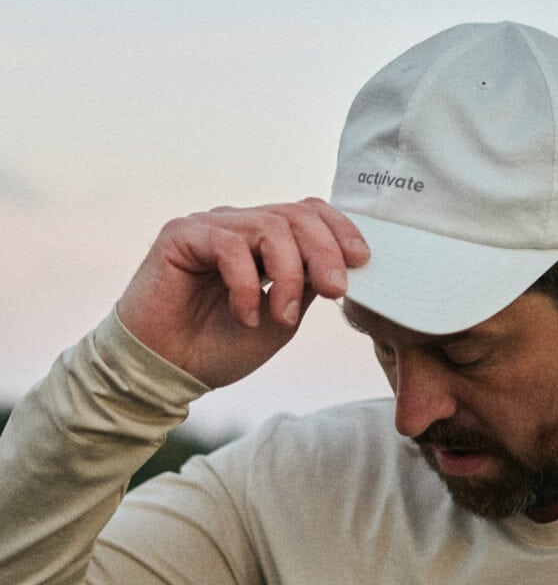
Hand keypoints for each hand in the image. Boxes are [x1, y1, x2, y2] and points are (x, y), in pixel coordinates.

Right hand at [117, 198, 369, 387]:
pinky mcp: (181, 234)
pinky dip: (245, 284)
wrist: (167, 371)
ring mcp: (211, 226)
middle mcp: (240, 225)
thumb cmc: (220, 347)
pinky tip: (244, 316)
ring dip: (288, 274)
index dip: (340, 230)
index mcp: (265, 241)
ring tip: (282, 316)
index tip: (363, 262)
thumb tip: (341, 264)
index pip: (309, 214)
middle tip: (335, 291)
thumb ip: (306, 286)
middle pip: (297, 215)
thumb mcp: (282, 319)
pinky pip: (229, 244)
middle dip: (325, 252)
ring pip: (270, 227)